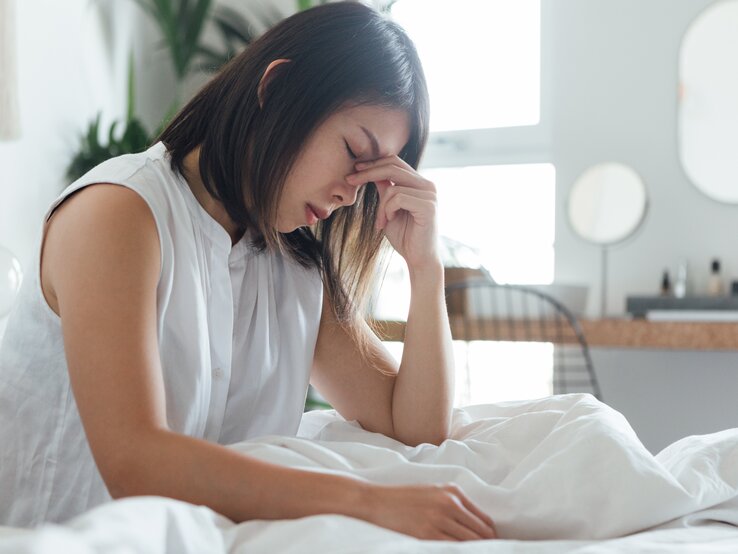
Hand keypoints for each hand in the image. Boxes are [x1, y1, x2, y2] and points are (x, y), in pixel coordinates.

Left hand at [346, 156, 439, 270]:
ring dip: (381, 207)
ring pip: (393, 187)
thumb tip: (371, 170)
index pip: (395, 162)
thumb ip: (385, 190)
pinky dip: (387, 211)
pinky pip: (398, 198)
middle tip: (350, 180)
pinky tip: (389, 222)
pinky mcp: (428, 206)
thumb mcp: (388, 209)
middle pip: (393, 166)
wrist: (418, 259)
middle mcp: (427, 185)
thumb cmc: (404, 236)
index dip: (373, 163)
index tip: (354, 169)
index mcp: (419, 183)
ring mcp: (430, 195)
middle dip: (368, 172)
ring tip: (381, 222)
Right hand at [361, 482, 496, 540]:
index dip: (491, 537)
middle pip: (481, 533)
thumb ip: (453, 505)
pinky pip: (453, 549)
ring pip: (470, 543)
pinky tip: (456, 553)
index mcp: (453, 492)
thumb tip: (474, 527)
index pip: (484, 520)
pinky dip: (458, 552)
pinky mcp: (427, 534)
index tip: (491, 546)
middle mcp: (449, 503)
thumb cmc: (403, 498)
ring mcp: (439, 519)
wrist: (375, 501)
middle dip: (486, 547)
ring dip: (474, 550)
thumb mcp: (432, 492)